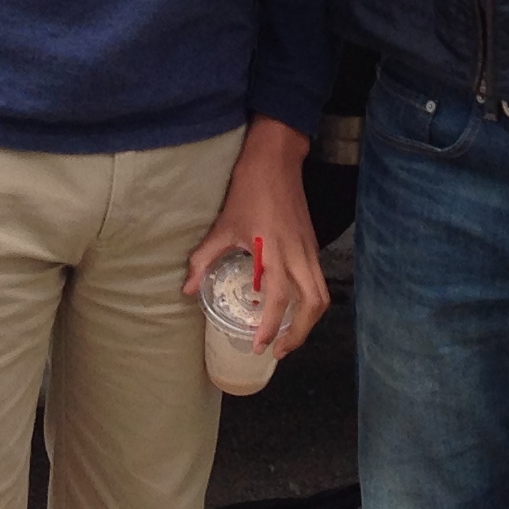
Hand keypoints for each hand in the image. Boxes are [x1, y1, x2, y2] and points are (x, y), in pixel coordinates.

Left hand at [184, 119, 329, 355]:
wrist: (276, 159)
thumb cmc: (249, 189)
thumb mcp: (224, 225)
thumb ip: (205, 258)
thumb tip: (187, 289)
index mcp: (276, 251)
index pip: (280, 299)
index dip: (270, 326)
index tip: (260, 346)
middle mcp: (299, 254)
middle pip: (314, 304)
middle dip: (300, 332)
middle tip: (278, 350)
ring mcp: (310, 249)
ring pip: (321, 295)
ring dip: (308, 320)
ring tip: (287, 336)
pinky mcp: (312, 244)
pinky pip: (318, 281)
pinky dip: (309, 301)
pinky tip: (290, 307)